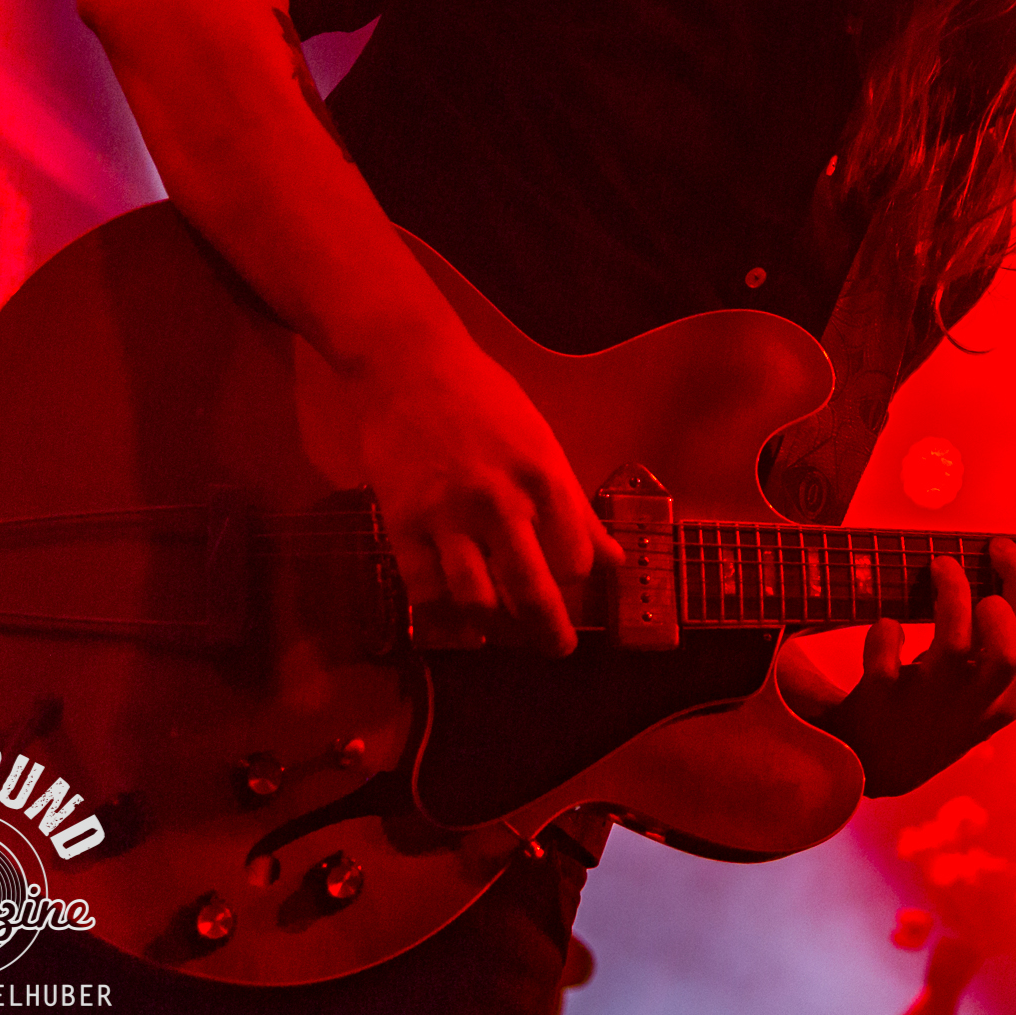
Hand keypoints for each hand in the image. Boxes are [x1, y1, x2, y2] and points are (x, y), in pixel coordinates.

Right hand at [343, 333, 621, 653]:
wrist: (410, 365)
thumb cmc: (485, 400)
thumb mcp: (542, 445)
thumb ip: (575, 508)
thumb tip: (612, 560)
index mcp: (544, 478)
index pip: (574, 559)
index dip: (575, 584)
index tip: (570, 591)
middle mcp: (501, 501)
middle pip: (532, 591)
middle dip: (549, 633)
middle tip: (557, 649)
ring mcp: (449, 515)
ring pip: (477, 600)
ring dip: (494, 629)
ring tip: (501, 636)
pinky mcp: (403, 523)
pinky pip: (424, 590)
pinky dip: (441, 616)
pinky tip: (453, 622)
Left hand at [825, 538, 1015, 795]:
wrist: (876, 765)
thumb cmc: (934, 705)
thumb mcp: (978, 687)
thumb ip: (993, 640)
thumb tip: (998, 565)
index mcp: (1005, 699)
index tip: (1000, 545)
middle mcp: (974, 705)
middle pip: (1009, 648)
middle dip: (998, 597)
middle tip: (973, 569)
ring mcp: (929, 707)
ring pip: (952, 643)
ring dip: (949, 593)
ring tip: (937, 567)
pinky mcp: (883, 704)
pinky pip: (887, 653)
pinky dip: (885, 631)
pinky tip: (887, 630)